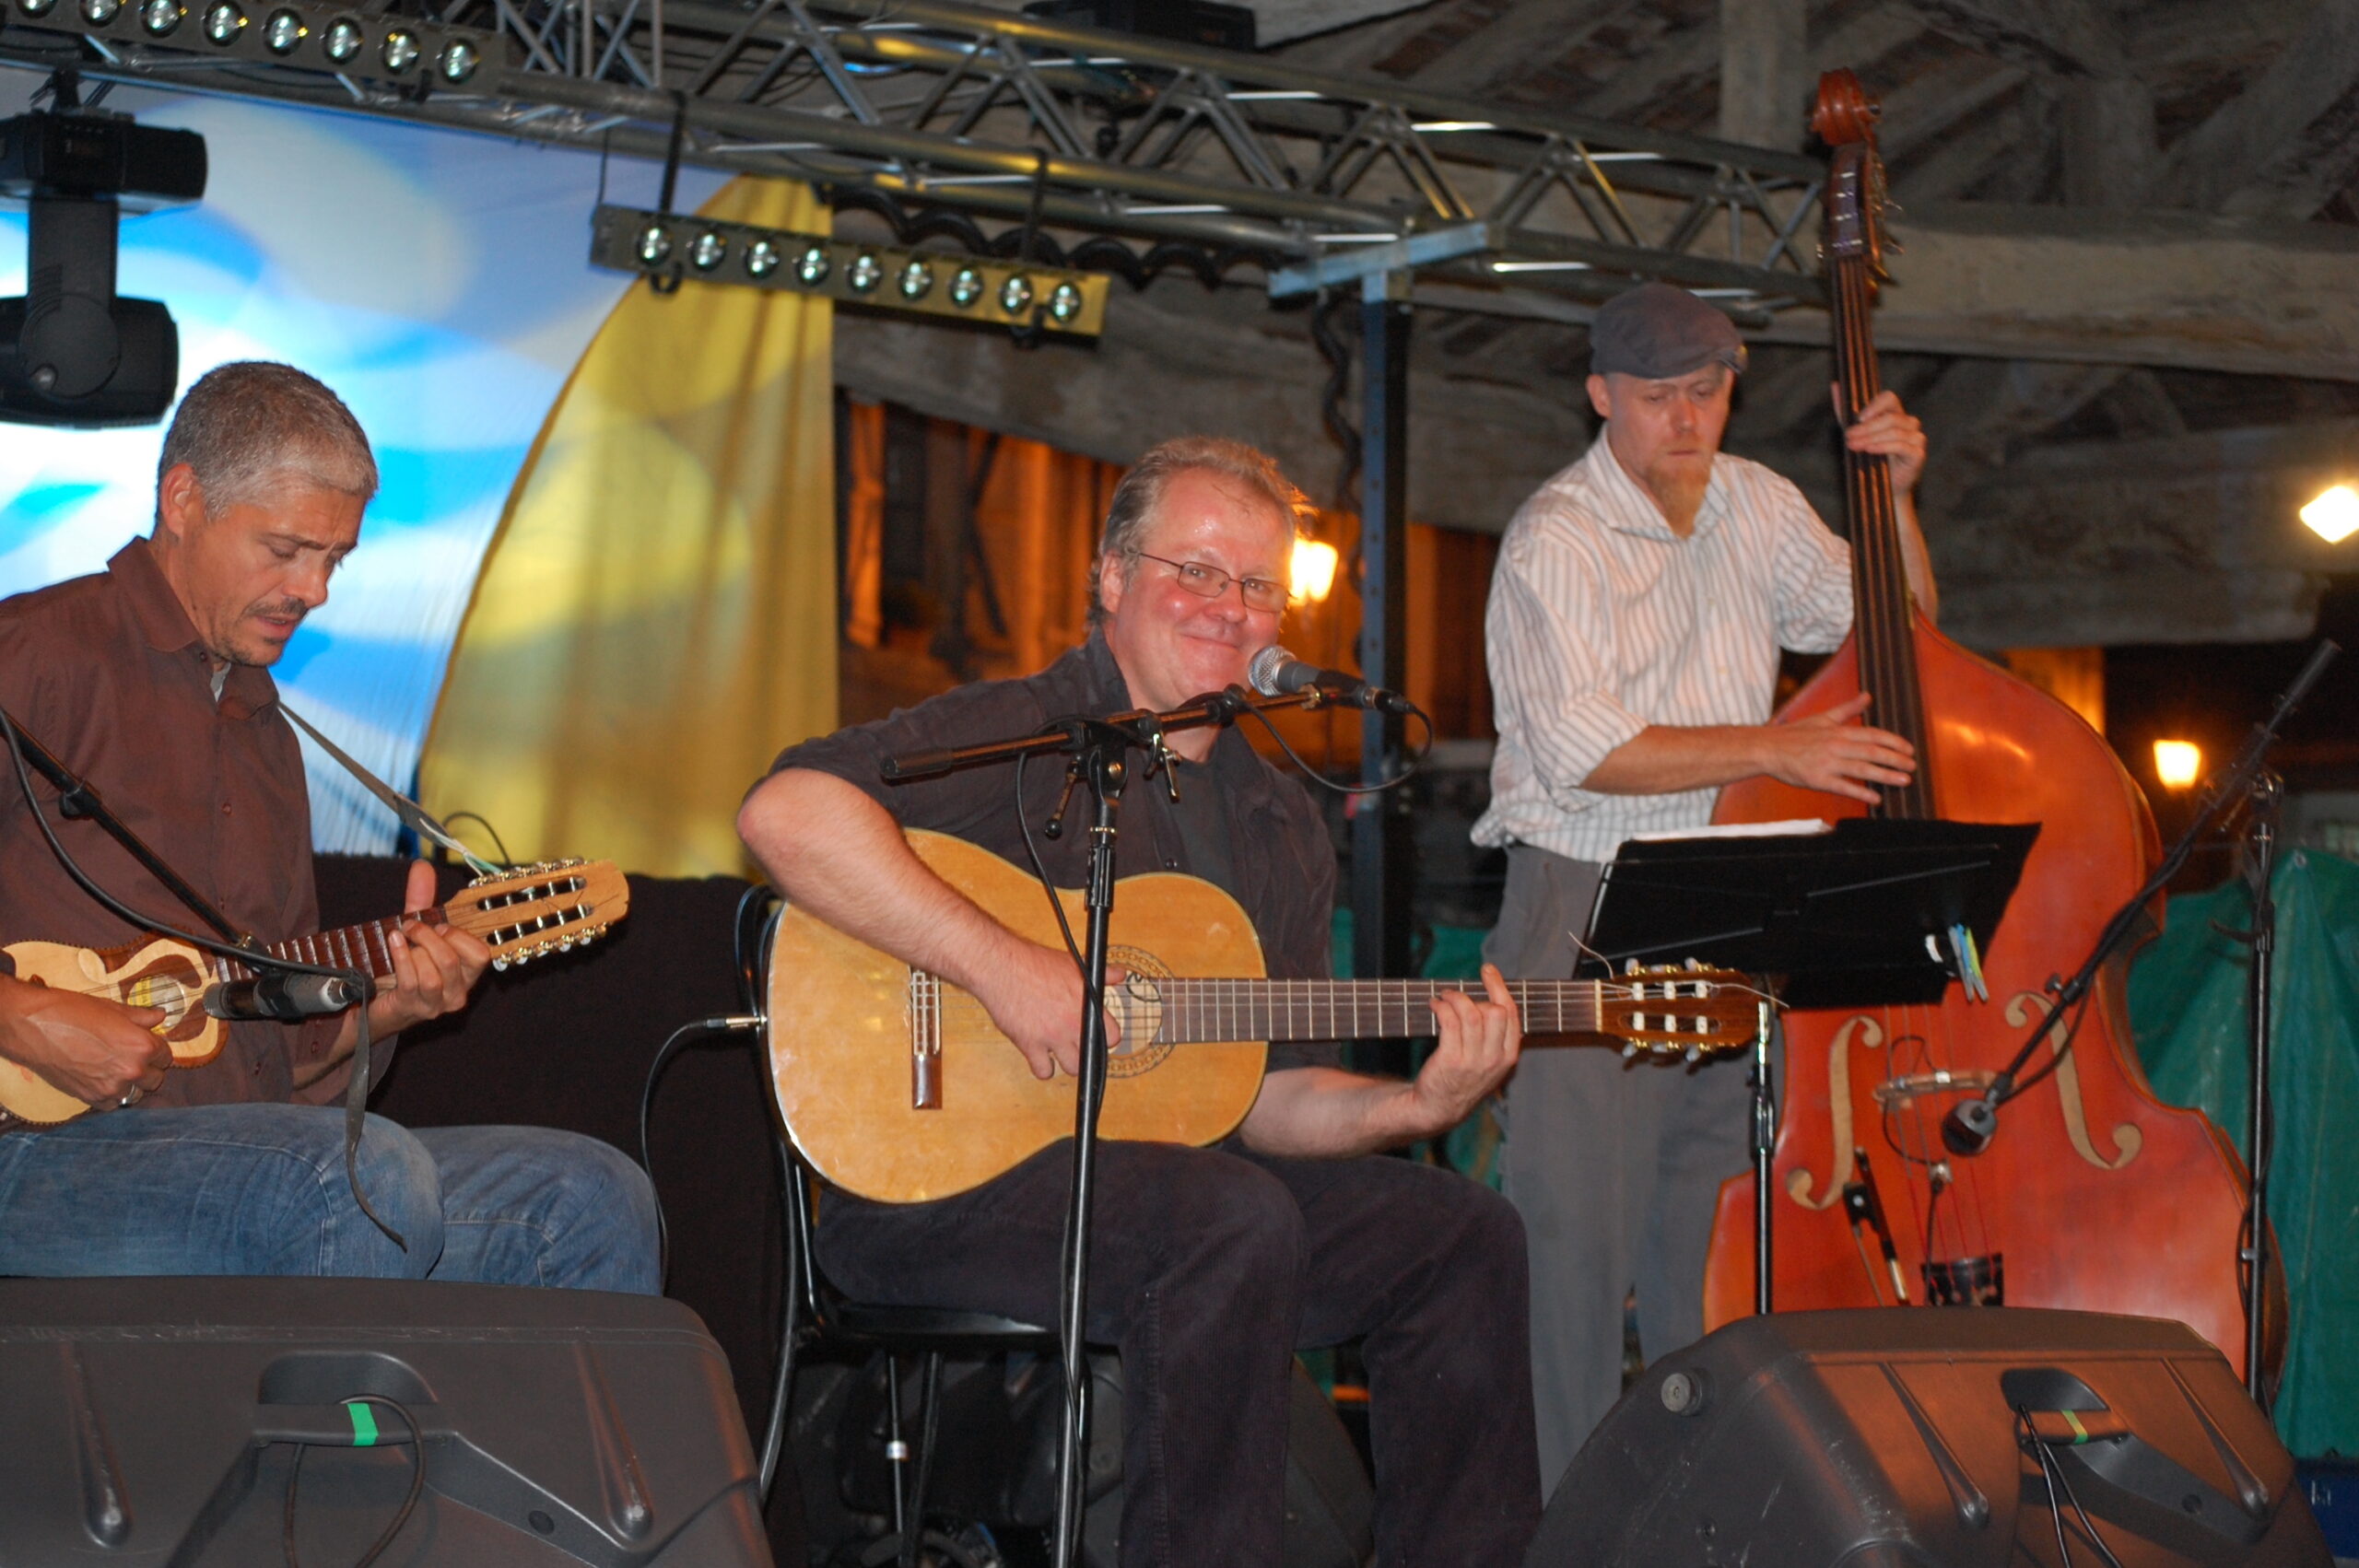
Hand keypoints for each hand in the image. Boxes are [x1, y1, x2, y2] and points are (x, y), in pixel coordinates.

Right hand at [0, 976, 169, 1107]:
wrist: (33, 1027)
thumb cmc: (72, 1012)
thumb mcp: (112, 1009)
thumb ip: (141, 1016)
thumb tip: (160, 1016)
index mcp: (142, 1047)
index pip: (165, 1056)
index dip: (156, 1049)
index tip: (147, 1046)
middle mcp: (131, 1071)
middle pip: (155, 1079)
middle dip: (148, 1068)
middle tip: (132, 1058)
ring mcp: (110, 1088)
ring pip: (135, 1094)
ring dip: (131, 1085)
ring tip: (116, 1070)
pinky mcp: (89, 1098)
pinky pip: (111, 1104)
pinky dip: (110, 1095)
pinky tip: (101, 1081)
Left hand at [364, 860, 490, 1036]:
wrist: (378, 998)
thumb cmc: (406, 963)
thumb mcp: (417, 930)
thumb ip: (422, 899)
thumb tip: (422, 866)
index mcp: (468, 972)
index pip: (481, 955)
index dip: (459, 936)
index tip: (439, 924)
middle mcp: (458, 992)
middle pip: (452, 961)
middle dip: (429, 937)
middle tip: (411, 926)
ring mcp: (436, 1004)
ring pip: (432, 975)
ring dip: (412, 951)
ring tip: (400, 937)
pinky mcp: (413, 1009)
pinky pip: (411, 982)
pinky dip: (400, 958)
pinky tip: (393, 943)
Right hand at [965, 937, 1123, 1081]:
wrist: (1001, 966)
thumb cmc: (1034, 963)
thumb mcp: (1073, 965)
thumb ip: (1101, 974)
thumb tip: (1118, 975)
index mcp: (1086, 1005)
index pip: (1112, 1036)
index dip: (1104, 1037)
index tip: (1095, 1034)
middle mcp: (1072, 1023)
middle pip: (1092, 1056)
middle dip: (1085, 1053)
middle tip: (1076, 1045)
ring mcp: (1052, 1036)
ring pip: (1072, 1068)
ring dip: (1066, 1063)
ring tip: (1059, 1051)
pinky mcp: (1030, 1044)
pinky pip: (1043, 1071)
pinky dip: (1042, 1068)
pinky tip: (1039, 1056)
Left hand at [1403, 963, 1520, 1135]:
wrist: (1439, 1108)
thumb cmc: (1463, 1079)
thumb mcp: (1489, 1062)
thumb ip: (1495, 1036)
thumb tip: (1489, 999)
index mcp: (1508, 1056)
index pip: (1511, 1013)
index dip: (1499, 987)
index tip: (1488, 970)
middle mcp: (1494, 1058)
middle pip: (1495, 1011)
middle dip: (1475, 997)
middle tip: (1457, 997)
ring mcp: (1474, 1060)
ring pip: (1471, 1013)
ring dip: (1455, 998)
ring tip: (1443, 997)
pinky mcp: (1451, 1059)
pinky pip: (1450, 1020)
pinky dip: (1441, 1006)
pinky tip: (1434, 1005)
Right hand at [1757, 691, 1914, 803]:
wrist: (1767, 749)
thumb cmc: (1794, 734)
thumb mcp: (1823, 718)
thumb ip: (1848, 709)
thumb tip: (1867, 696)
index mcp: (1838, 731)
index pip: (1873, 734)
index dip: (1894, 742)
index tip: (1909, 749)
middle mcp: (1836, 746)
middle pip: (1873, 752)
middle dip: (1896, 759)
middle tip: (1913, 766)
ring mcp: (1827, 763)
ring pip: (1862, 769)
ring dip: (1886, 775)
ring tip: (1904, 781)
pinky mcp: (1817, 780)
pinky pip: (1843, 787)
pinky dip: (1861, 792)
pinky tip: (1876, 798)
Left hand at [1836, 387, 1925, 493]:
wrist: (1880, 488)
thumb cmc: (1869, 458)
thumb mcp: (1855, 432)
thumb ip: (1845, 411)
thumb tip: (1835, 385)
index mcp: (1895, 414)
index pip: (1889, 398)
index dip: (1874, 405)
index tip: (1858, 418)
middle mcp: (1909, 423)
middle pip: (1891, 416)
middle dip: (1867, 427)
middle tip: (1848, 436)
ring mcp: (1916, 438)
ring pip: (1895, 431)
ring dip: (1871, 437)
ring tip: (1854, 445)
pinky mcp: (1918, 454)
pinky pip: (1901, 446)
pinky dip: (1884, 446)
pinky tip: (1870, 450)